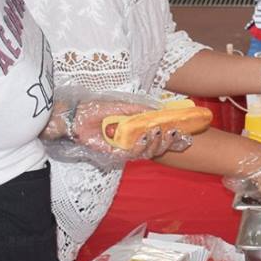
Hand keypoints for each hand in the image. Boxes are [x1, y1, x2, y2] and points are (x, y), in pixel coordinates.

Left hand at [57, 98, 196, 161]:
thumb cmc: (98, 109)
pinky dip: (141, 146)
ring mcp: (126, 148)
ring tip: (158, 131)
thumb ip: (141, 109)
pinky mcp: (116, 154)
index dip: (172, 137)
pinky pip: (133, 154)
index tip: (183, 130)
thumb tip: (159, 110)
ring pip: (148, 153)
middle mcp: (134, 141)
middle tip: (173, 131)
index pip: (159, 137)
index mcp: (137, 130)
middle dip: (168, 141)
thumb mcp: (123, 105)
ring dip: (156, 143)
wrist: (78, 116)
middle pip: (157, 147)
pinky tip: (144, 136)